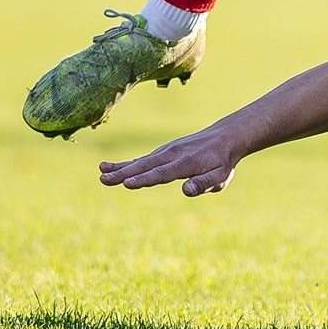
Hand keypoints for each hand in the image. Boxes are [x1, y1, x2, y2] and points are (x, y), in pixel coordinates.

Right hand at [98, 127, 245, 194]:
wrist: (225, 137)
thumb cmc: (223, 162)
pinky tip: (110, 167)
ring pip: (140, 161)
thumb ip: (204, 184)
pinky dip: (126, 163)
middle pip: (145, 166)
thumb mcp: (220, 176)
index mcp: (186, 163)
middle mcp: (173, 155)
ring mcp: (166, 151)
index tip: (127, 184)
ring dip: (120, 168)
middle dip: (124, 174)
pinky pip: (142, 158)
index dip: (144, 179)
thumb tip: (185, 191)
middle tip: (103, 179)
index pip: (162, 173)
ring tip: (101, 173)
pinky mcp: (163, 151)